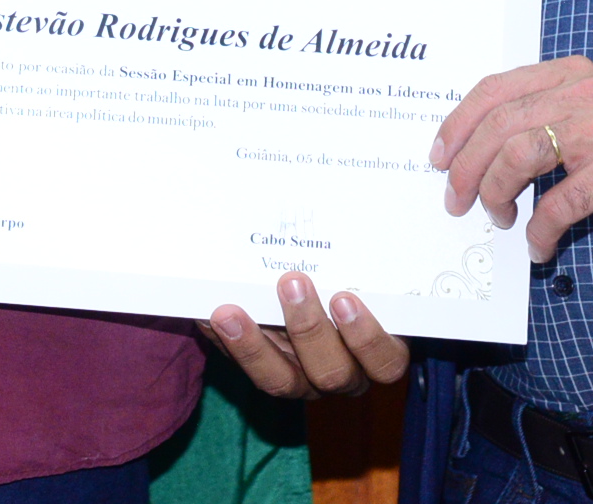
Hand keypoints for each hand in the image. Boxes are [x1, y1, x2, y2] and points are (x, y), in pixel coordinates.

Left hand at [200, 271, 408, 398]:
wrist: (316, 289)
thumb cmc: (359, 280)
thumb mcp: (369, 272)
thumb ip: (366, 260)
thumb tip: (363, 211)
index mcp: (380, 354)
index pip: (385, 363)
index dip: (366, 338)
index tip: (344, 298)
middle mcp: (344, 374)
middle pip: (332, 373)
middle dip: (308, 329)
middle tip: (291, 282)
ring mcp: (303, 381)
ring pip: (280, 381)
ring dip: (254, 346)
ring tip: (230, 311)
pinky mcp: (266, 373)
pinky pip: (243, 369)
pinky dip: (224, 342)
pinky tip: (206, 314)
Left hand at [432, 57, 592, 258]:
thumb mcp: (587, 117)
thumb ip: (540, 117)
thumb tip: (472, 149)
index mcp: (570, 74)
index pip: (494, 88)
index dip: (457, 123)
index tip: (438, 157)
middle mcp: (585, 94)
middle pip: (499, 124)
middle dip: (466, 167)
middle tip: (457, 200)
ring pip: (519, 154)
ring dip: (496, 193)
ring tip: (499, 219)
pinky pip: (558, 203)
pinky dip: (540, 230)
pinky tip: (539, 245)